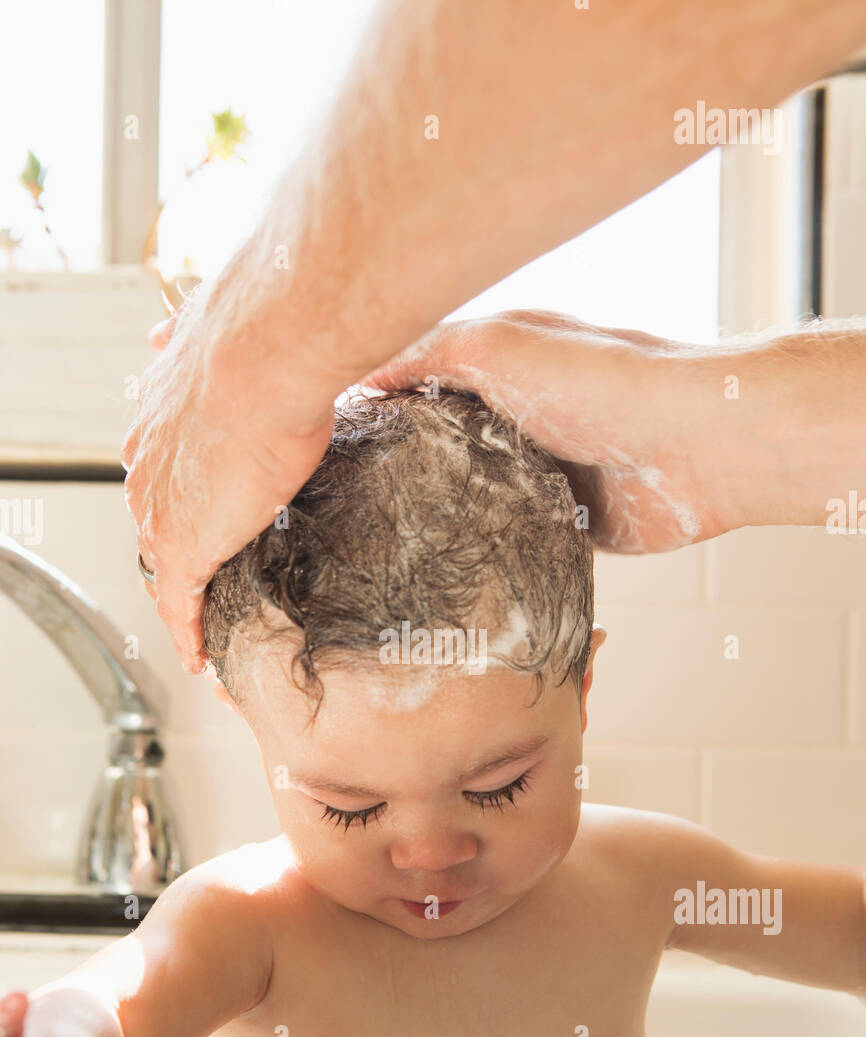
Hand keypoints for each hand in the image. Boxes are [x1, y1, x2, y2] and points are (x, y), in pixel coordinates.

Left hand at [122, 278, 336, 673]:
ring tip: (207, 622)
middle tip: (209, 575)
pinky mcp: (181, 545)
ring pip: (163, 566)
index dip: (182, 497)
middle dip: (179, 548)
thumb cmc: (271, 338)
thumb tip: (269, 343)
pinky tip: (200, 656)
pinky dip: (187, 633)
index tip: (206, 512)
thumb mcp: (251, 341)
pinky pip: (177, 606)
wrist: (267, 353)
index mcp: (163, 416)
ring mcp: (160, 506)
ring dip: (184, 596)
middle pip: (157, 519)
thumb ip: (250, 353)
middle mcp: (149, 463)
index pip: (164, 473)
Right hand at [364, 309, 731, 553]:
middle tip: (331, 504)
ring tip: (367, 545)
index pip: (409, 383)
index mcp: (494, 364)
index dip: (365, 407)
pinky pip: (504, 540)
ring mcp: (535, 472)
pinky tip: (434, 569)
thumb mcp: (497, 346)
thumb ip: (427, 353)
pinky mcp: (561, 522)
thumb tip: (357, 376)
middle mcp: (510, 416)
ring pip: (463, 498)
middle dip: (389, 470)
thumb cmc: (603, 382)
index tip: (315, 441)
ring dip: (430, 517)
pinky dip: (477, 551)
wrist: (697, 448)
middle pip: (431, 445)